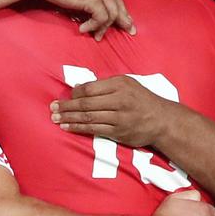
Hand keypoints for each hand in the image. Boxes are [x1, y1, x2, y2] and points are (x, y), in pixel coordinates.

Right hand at [30, 0, 133, 40]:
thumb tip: (85, 3)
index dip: (120, 7)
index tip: (124, 18)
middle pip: (118, 3)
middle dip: (124, 19)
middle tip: (129, 30)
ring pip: (112, 13)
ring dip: (104, 27)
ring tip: (96, 35)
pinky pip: (101, 18)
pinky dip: (94, 26)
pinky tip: (83, 29)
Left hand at [50, 75, 172, 146]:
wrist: (161, 120)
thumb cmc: (141, 99)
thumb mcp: (127, 84)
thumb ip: (104, 85)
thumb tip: (79, 88)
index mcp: (120, 84)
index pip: (90, 88)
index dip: (75, 94)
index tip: (65, 97)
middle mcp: (120, 100)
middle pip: (87, 103)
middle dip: (67, 106)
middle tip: (53, 108)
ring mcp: (120, 117)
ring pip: (89, 117)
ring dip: (70, 118)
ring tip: (56, 119)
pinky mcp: (119, 132)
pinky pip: (95, 130)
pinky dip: (79, 128)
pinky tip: (69, 127)